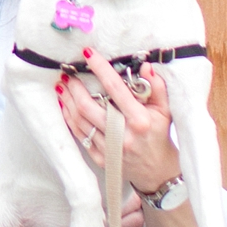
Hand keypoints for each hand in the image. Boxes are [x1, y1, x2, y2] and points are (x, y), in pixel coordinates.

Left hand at [59, 53, 181, 201]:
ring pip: (79, 121)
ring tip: (62, 86)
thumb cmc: (159, 135)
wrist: (158, 172)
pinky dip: (69, 118)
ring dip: (67, 101)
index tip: (88, 54)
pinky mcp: (100, 159)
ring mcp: (110, 149)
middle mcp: (122, 135)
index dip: (100, 69)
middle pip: (88, 106)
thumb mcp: (164, 111)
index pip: (115, 89)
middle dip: (74, 87)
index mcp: (139, 120)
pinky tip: (66, 106)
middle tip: (67, 73)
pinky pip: (79, 135)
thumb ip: (156, 88)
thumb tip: (145, 66)